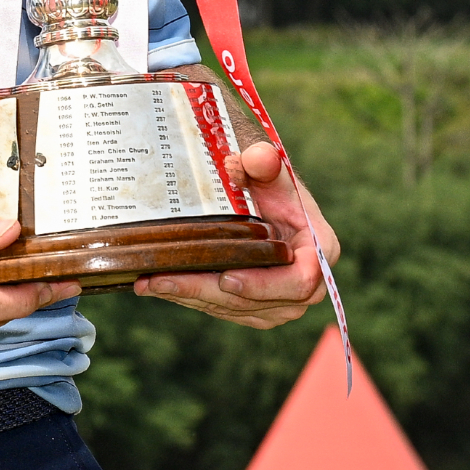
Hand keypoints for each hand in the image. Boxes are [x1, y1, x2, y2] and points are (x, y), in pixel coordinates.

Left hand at [133, 141, 338, 327]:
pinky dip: (191, 298)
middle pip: (259, 301)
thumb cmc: (269, 182)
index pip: (301, 280)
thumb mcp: (268, 167)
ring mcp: (280, 301)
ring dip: (191, 297)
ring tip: (150, 282)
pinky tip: (158, 286)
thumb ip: (264, 161)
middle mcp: (306, 284)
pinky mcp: (256, 308)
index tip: (227, 278)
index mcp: (319, 249)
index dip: (264, 284)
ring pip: (236, 310)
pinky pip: (224, 310)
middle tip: (165, 280)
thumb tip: (257, 159)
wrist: (260, 197)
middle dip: (208, 292)